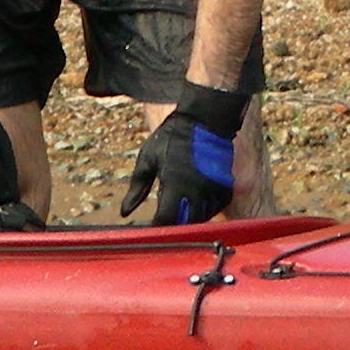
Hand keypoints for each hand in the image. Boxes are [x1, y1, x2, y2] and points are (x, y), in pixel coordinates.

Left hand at [122, 81, 249, 225]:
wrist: (205, 119)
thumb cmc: (172, 138)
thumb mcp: (148, 159)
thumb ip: (137, 188)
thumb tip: (125, 211)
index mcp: (175, 183)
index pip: (166, 219)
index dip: (157, 228)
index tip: (150, 229)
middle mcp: (197, 190)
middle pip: (185, 224)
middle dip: (173, 227)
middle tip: (164, 223)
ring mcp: (213, 190)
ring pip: (201, 219)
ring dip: (189, 221)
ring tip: (178, 213)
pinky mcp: (225, 188)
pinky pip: (215, 210)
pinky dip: (205, 212)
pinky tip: (194, 205)